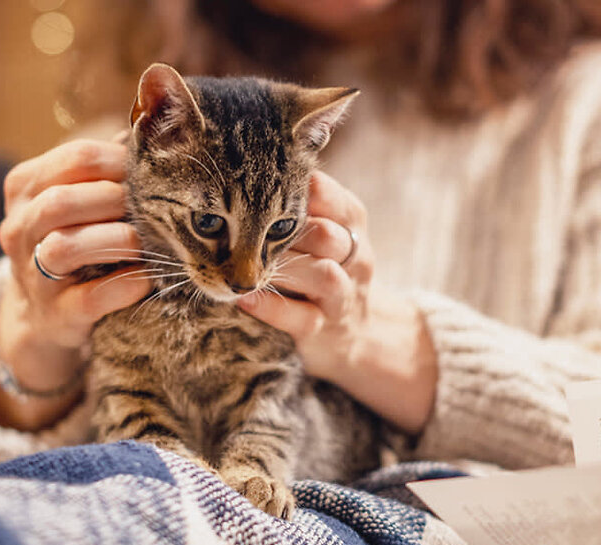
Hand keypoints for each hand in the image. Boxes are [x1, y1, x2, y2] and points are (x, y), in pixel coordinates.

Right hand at [0, 139, 152, 428]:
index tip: (151, 173)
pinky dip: (125, 285)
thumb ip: (104, 170)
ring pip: (66, 247)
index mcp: (24, 188)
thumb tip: (154, 133)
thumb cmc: (73, 242)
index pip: (75, 158)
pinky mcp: (55, 314)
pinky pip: (91, 297)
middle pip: (63, 201)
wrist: (43, 315)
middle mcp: (19, 228)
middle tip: (153, 209)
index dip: (122, 162)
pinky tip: (147, 277)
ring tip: (147, 242)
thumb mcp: (75, 201)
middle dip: (117, 200)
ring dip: (117, 240)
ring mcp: (32, 274)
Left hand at [237, 170, 437, 433]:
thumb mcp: (323, 226)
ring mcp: (342, 295)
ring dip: (281, 267)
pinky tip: (243, 297)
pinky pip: (301, 318)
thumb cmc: (323, 265)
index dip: (288, 188)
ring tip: (245, 264)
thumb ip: (294, 198)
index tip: (252, 185)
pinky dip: (270, 307)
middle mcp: (354, 255)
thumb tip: (239, 155)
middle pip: (325, 234)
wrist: (361, 332)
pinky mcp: (324, 331)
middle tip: (241, 228)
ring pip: (321, 275)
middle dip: (283, 231)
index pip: (326, 194)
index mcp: (350, 220)